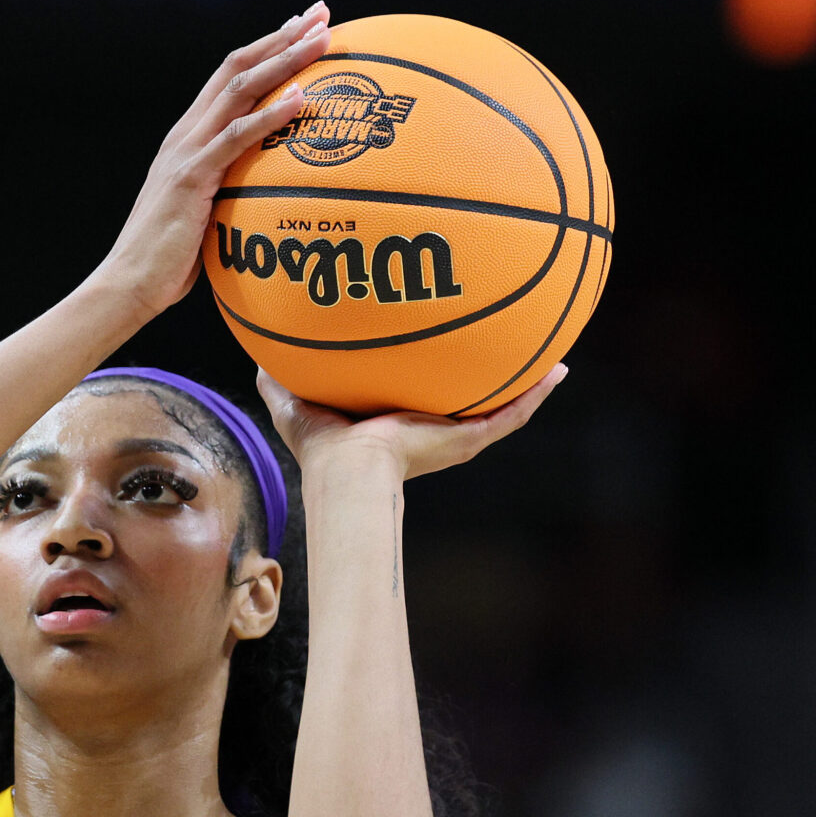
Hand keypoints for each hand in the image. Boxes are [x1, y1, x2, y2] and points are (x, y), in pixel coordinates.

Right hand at [89, 5, 332, 321]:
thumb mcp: (206, 215)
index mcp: (188, 138)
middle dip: (283, 37)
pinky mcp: (192, 177)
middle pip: (238, 67)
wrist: (129, 283)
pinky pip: (237, 137)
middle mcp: (186, 134)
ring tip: (322, 38)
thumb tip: (266, 200)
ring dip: (285, 60)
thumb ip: (230, 194)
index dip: (268, 48)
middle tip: (322, 12)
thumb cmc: (169, 261)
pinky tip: (302, 95)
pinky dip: (271, 114)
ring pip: (240, 89)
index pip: (230, 77)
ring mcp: (187, 151)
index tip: (302, 27)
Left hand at [256, 365, 569, 482]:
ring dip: (527, 385)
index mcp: (398, 424)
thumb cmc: (322, 448)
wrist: (349, 470)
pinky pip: (510, 415)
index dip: (435, 376)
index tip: (447, 350)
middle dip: (489, 377)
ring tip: (554, 358)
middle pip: (468, 400)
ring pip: (500, 408)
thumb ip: (278, 379)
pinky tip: (557, 372)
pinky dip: (535, 395)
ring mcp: (454, 436)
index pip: (423, 396)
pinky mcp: (467, 439)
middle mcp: (432, 429)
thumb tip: (258, 358)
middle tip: (510, 346)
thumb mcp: (296, 402)